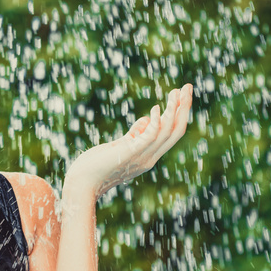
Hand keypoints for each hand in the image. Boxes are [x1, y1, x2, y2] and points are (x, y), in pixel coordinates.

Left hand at [65, 83, 193, 198]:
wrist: (82, 184)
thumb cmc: (96, 165)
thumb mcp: (121, 146)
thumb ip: (134, 135)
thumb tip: (146, 119)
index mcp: (149, 156)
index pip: (173, 134)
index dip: (180, 114)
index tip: (182, 95)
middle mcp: (150, 158)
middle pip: (176, 131)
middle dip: (184, 108)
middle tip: (188, 86)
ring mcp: (141, 157)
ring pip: (167, 132)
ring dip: (173, 110)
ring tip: (174, 92)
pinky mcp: (130, 153)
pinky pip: (150, 137)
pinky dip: (155, 122)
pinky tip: (155, 108)